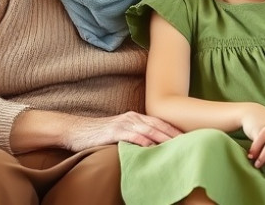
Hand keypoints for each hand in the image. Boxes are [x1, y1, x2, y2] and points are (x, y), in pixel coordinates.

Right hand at [63, 111, 181, 151]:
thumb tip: (151, 147)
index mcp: (135, 117)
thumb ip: (135, 136)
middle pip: (158, 124)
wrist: (75, 131)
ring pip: (149, 129)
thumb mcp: (120, 133)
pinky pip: (133, 136)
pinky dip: (144, 141)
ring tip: (177, 145)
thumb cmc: (98, 135)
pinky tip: (153, 147)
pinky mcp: (114, 131)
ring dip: (164, 137)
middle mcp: (132, 117)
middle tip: (190, 142)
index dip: (174, 130)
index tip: (189, 137)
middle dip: (174, 133)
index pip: (159, 122)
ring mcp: (123, 123)